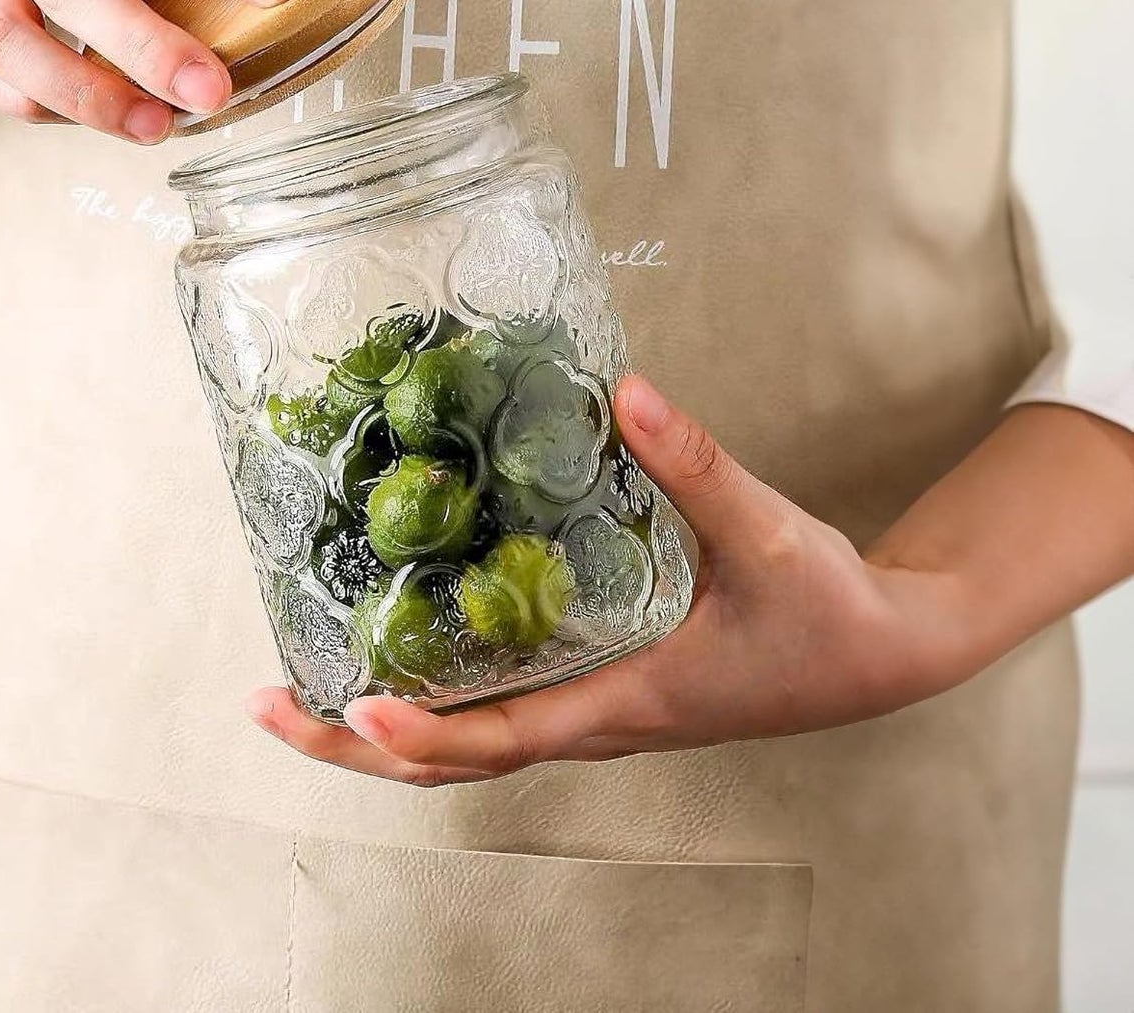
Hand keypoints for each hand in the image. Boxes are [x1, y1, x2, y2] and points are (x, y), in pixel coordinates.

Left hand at [248, 376, 978, 784]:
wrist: (881, 653)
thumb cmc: (828, 614)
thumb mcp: (765, 535)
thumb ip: (694, 464)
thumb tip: (625, 393)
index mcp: (625, 703)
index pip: (500, 742)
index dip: (421, 733)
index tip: (348, 708)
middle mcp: (596, 720)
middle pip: (455, 761)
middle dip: (359, 742)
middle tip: (272, 702)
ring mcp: (596, 709)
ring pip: (472, 741)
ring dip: (388, 721)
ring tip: (309, 674)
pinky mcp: (607, 686)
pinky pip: (504, 707)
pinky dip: (441, 693)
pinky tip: (412, 635)